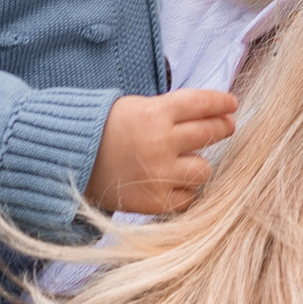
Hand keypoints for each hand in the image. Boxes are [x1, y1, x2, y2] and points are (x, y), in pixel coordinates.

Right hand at [86, 88, 237, 216]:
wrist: (71, 160)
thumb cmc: (106, 129)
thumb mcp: (137, 107)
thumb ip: (172, 111)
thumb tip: (213, 112)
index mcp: (155, 113)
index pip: (202, 104)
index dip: (222, 102)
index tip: (231, 104)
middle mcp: (161, 143)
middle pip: (209, 133)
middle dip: (222, 128)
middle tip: (226, 126)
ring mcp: (159, 174)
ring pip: (204, 170)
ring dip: (199, 164)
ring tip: (187, 161)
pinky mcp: (154, 200)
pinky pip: (188, 198)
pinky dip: (185, 191)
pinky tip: (176, 182)